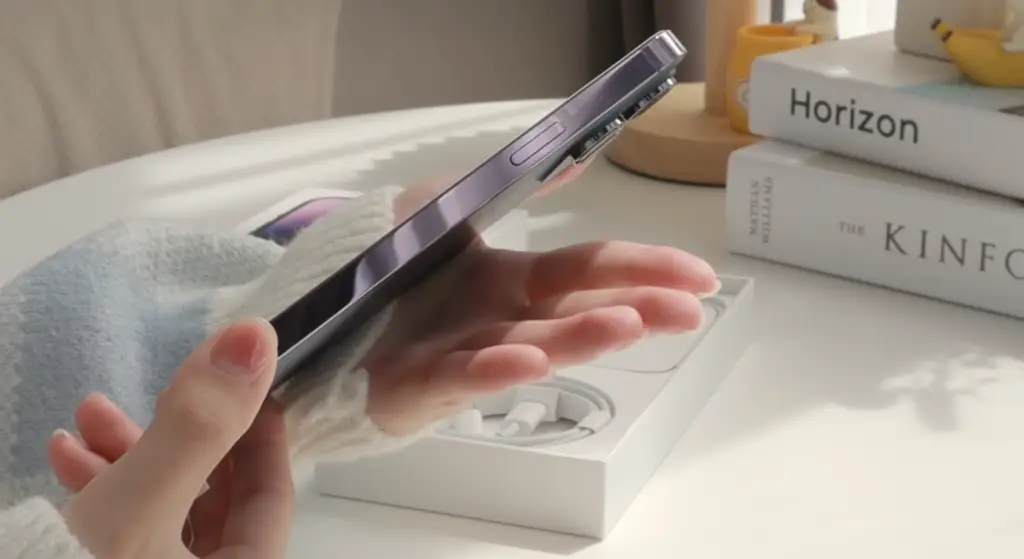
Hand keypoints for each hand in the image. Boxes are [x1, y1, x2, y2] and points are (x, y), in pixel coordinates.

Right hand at [50, 319, 292, 557]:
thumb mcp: (141, 507)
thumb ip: (200, 426)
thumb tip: (256, 339)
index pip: (272, 495)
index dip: (259, 431)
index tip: (243, 379)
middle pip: (211, 501)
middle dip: (176, 436)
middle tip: (155, 389)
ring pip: (159, 513)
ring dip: (126, 456)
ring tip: (84, 415)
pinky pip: (120, 535)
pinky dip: (98, 492)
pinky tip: (62, 454)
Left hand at [365, 167, 719, 434]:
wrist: (307, 331)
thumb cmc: (375, 275)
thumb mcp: (438, 210)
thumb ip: (501, 186)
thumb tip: (571, 155)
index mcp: (507, 280)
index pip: (587, 270)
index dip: (642, 268)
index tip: (697, 275)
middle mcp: (497, 319)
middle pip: (576, 308)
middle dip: (637, 306)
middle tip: (692, 309)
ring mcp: (464, 353)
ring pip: (532, 344)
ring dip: (580, 335)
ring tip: (630, 324)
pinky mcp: (420, 385)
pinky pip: (460, 374)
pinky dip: (496, 367)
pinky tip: (530, 357)